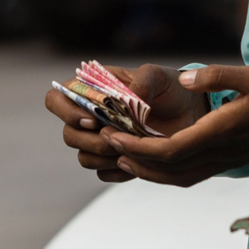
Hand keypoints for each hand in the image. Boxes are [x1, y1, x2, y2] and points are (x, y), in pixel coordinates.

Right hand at [45, 64, 208, 182]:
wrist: (193, 114)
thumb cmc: (171, 88)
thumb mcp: (160, 75)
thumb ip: (143, 80)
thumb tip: (128, 97)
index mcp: (91, 90)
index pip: (56, 99)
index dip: (66, 112)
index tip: (93, 119)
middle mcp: (90, 116)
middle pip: (69, 135)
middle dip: (92, 140)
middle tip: (118, 138)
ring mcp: (100, 141)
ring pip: (84, 157)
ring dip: (105, 157)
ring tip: (133, 149)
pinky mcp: (115, 161)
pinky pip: (104, 174)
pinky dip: (119, 170)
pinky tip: (140, 160)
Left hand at [106, 65, 248, 186]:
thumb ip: (218, 76)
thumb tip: (183, 77)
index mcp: (220, 133)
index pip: (169, 151)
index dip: (137, 148)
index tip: (113, 137)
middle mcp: (220, 154)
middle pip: (167, 169)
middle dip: (133, 160)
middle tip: (106, 144)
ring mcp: (225, 161)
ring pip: (178, 177)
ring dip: (147, 171)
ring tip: (122, 158)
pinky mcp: (230, 161)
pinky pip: (191, 175)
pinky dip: (167, 173)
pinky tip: (155, 161)